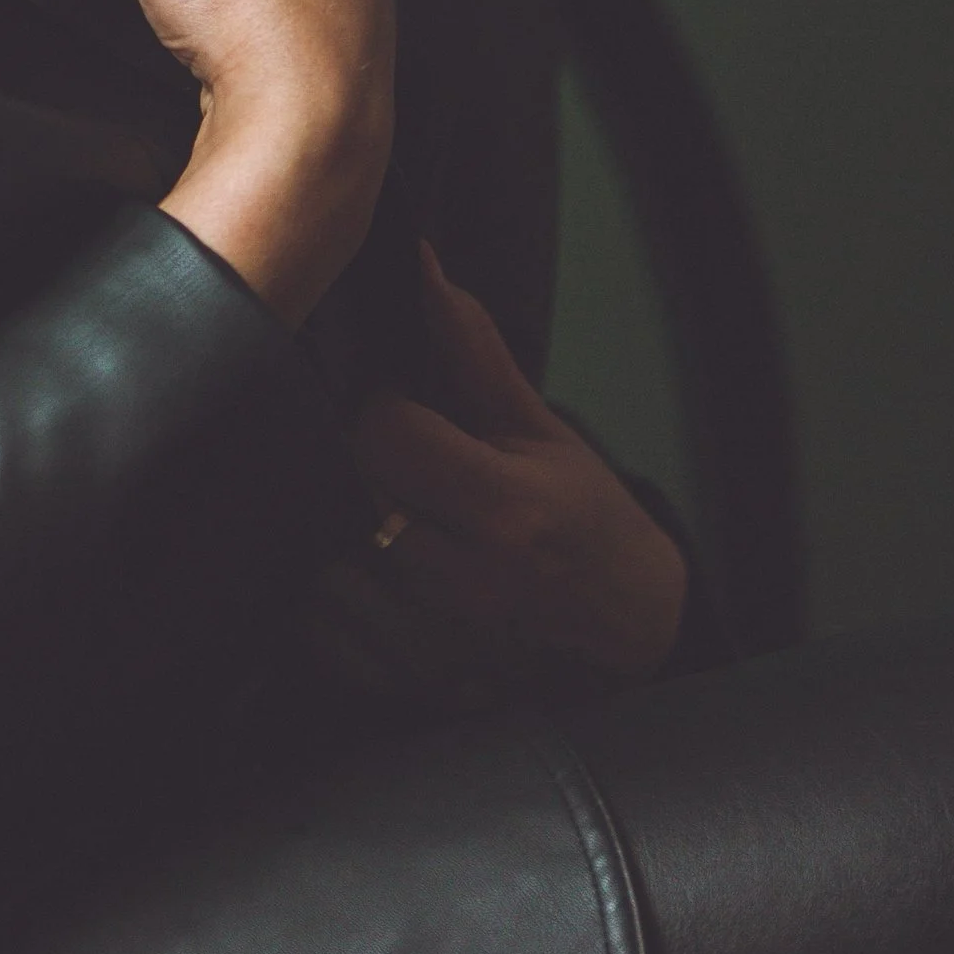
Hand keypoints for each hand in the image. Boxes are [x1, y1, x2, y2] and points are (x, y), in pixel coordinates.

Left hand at [308, 246, 686, 708]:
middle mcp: (465, 578)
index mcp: (504, 506)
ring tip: (370, 510)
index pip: (384, 434)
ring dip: (336, 530)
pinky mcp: (410, 684)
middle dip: (350, 464)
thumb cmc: (586, 519)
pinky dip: (329, 599)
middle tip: (374, 454)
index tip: (391, 402)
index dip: (376, 405)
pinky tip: (364, 571)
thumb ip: (472, 351)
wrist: (628, 631)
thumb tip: (420, 269)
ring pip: (327, 566)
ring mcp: (435, 641)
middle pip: (348, 495)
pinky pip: (325, 634)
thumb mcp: (540, 428)